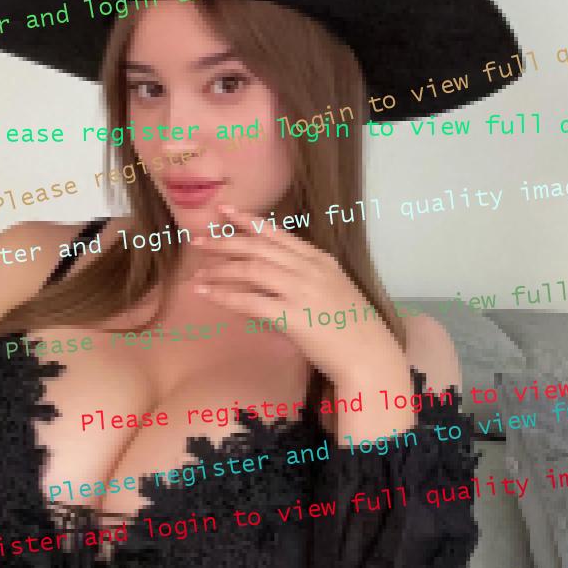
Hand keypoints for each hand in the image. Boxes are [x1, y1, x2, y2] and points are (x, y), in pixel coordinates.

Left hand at [192, 204, 408, 390]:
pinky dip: (225, 296)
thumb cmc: (350, 328)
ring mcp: (302, 291)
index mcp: (320, 260)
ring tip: (198, 274)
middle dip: (225, 242)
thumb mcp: (329, 292)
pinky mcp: (293, 316)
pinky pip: (251, 301)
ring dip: (220, 270)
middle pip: (259, 247)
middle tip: (198, 241)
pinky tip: (208, 295)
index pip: (278, 234)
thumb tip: (265, 284)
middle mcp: (310, 269)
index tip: (225, 211)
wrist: (369, 356)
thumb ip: (300, 282)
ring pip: (252, 269)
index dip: (249, 221)